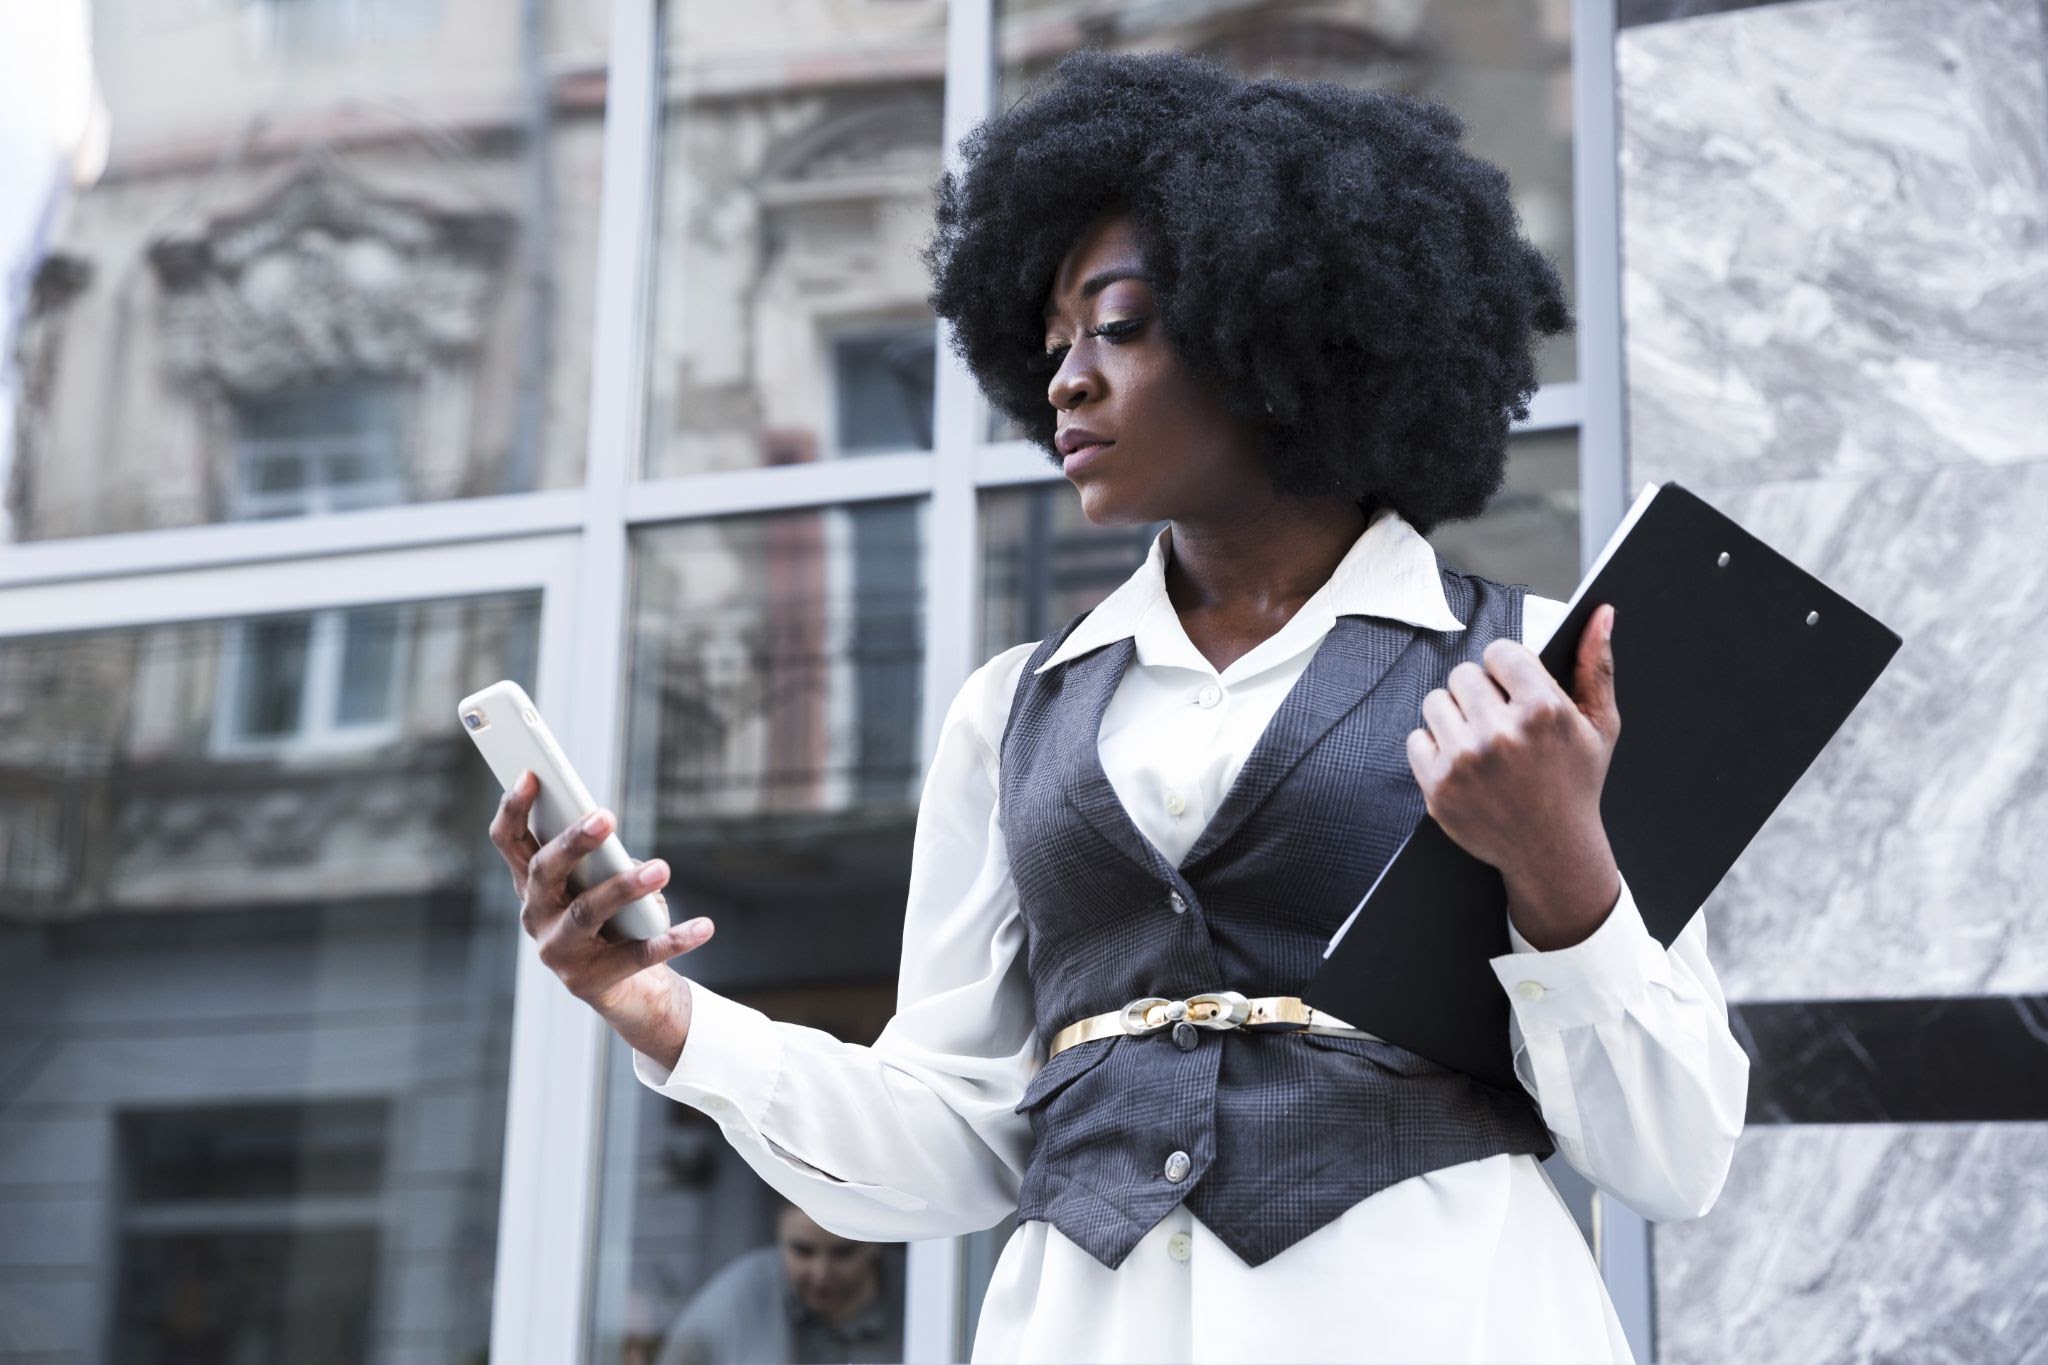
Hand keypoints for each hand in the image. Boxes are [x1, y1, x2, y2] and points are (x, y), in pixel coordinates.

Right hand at [489, 770, 713, 1070]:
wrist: (628, 991)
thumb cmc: (614, 920)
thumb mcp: (601, 884)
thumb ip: (600, 860)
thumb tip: (621, 851)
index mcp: (533, 886)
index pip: (510, 842)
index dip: (514, 809)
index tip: (532, 775)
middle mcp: (536, 917)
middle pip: (545, 872)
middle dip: (574, 842)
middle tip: (606, 816)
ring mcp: (559, 953)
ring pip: (586, 912)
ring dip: (624, 887)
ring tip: (660, 868)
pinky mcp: (592, 982)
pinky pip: (639, 956)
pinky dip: (674, 940)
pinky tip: (704, 926)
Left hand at [1405, 604, 1622, 949]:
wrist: (1552, 852)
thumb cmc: (1576, 784)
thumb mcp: (1600, 726)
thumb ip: (1597, 665)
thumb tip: (1601, 614)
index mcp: (1542, 710)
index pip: (1499, 651)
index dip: (1507, 669)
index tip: (1514, 689)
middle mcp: (1500, 733)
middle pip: (1464, 674)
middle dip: (1481, 693)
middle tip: (1500, 721)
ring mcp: (1464, 762)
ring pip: (1436, 702)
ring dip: (1455, 717)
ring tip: (1482, 742)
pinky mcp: (1437, 787)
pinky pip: (1416, 738)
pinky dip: (1434, 749)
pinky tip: (1463, 765)